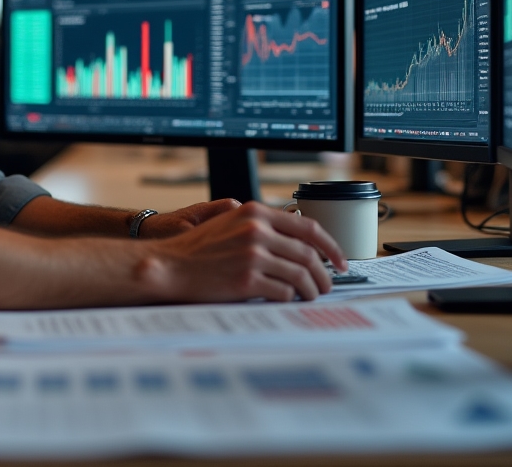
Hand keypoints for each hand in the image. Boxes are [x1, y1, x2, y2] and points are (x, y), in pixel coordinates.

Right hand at [141, 201, 347, 302]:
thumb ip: (261, 225)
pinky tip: (286, 300)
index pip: (308, 227)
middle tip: (326, 286)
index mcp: (255, 212)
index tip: (340, 260)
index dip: (331, 246)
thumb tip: (297, 241)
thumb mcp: (230, 222)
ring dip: (310, 290)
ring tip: (310, 296)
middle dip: (323, 274)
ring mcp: (253, 255)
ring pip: (301, 275)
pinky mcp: (248, 280)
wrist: (170, 265)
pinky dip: (290, 298)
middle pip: (309, 255)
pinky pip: (284, 292)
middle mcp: (257, 230)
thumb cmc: (198, 248)